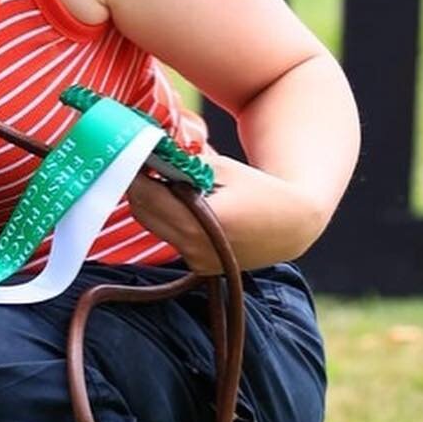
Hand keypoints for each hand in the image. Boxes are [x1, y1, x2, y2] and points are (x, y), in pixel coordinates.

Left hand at [125, 154, 327, 273]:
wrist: (293, 225)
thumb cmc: (260, 190)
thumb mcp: (222, 168)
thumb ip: (183, 165)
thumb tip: (150, 155)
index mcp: (201, 221)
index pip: (147, 196)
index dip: (134, 175)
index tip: (129, 157)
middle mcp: (194, 247)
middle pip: (144, 213)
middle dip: (139, 189)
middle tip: (141, 165)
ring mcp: (195, 260)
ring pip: (154, 227)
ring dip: (152, 204)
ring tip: (163, 182)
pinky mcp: (198, 267)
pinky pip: (170, 238)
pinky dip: (168, 219)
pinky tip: (180, 203)